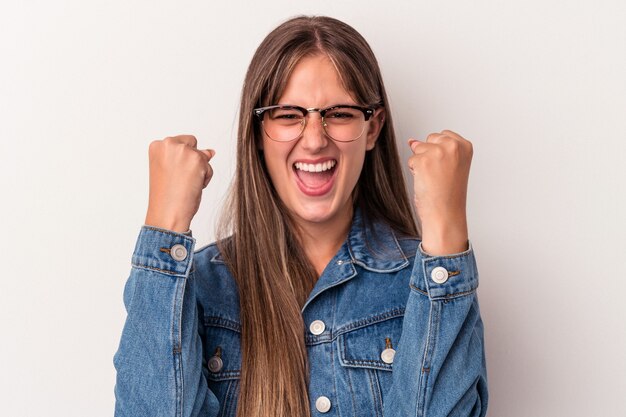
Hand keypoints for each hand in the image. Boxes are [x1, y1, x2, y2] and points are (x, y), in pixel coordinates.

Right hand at [144, 135, 214, 232]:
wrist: (167, 213)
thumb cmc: (166, 196)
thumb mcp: (172, 170)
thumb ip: (187, 156)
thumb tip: (210, 152)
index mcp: (157, 146)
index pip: (180, 143)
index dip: (181, 160)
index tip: (174, 174)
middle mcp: (168, 144)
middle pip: (192, 144)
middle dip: (192, 161)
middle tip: (180, 180)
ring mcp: (183, 150)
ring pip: (202, 156)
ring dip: (199, 171)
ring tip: (185, 184)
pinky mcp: (197, 159)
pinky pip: (209, 168)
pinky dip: (205, 179)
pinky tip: (192, 187)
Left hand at [408, 130, 472, 254]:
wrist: (445, 214)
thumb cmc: (449, 194)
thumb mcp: (450, 166)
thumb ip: (436, 149)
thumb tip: (412, 141)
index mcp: (465, 146)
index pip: (443, 135)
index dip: (440, 153)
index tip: (446, 168)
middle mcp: (453, 146)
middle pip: (430, 139)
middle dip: (429, 154)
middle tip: (439, 175)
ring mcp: (438, 152)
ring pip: (418, 148)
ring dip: (421, 163)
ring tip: (433, 179)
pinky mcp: (423, 160)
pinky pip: (411, 160)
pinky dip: (415, 172)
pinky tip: (426, 182)